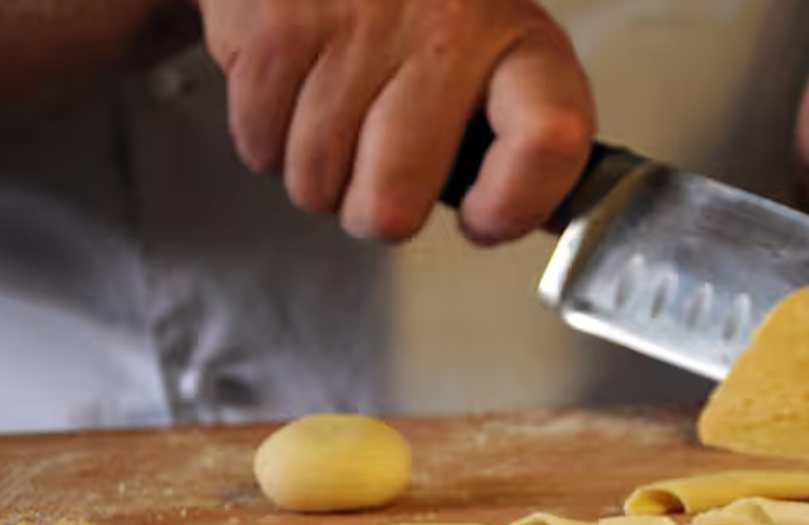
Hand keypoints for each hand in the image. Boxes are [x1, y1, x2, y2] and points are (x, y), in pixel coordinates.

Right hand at [197, 0, 595, 244]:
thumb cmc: (426, 14)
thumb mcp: (495, 61)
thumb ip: (512, 143)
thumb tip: (504, 221)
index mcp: (521, 44)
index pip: (548, 142)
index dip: (509, 207)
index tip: (481, 219)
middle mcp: (449, 26)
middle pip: (392, 203)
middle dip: (372, 210)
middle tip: (379, 167)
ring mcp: (360, 22)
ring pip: (315, 183)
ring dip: (315, 172)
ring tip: (335, 113)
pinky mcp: (280, 23)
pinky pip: (260, 143)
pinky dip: (268, 135)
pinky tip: (295, 87)